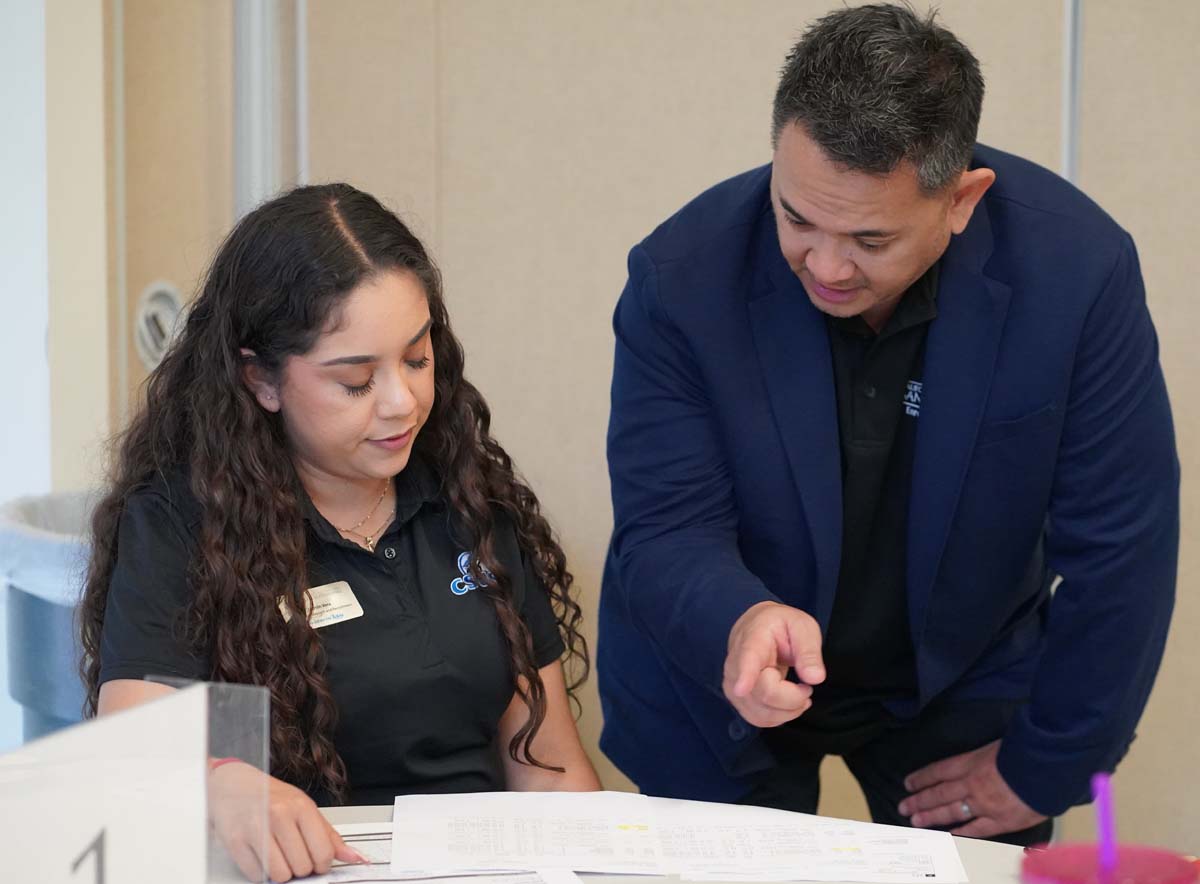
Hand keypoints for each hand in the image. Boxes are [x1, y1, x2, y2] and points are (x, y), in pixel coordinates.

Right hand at [209, 761, 367, 880]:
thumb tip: (354, 857)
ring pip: (280, 876)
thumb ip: (329, 835)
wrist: (233, 784)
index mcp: (301, 806)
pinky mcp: (236, 843)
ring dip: (282, 872)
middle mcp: (279, 816)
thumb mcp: (304, 807)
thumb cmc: (271, 796)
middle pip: (302, 867)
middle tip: (294, 855)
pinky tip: (261, 855)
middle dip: (301, 867)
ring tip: (279, 856)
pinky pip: (257, 876)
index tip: (318, 861)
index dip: (323, 864)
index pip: (323, 852)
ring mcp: (256, 829)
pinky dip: (261, 872)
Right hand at [723, 601, 824, 727]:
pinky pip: (759, 719)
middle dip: (794, 697)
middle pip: (764, 694)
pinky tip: (788, 702)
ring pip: (762, 713)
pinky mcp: (736, 700)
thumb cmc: (781, 626)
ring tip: (800, 692)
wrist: (755, 627)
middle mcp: (735, 665)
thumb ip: (809, 652)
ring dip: (789, 710)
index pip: (746, 660)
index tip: (741, 689)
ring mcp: (732, 685)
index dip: (745, 677)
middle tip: (807, 686)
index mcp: (752, 641)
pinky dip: (780, 716)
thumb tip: (815, 678)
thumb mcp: (802, 627)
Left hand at [898, 740, 1047, 837]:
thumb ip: (981, 756)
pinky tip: (949, 836)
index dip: (922, 778)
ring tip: (916, 820)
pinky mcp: (1001, 821)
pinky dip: (962, 833)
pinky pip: (977, 829)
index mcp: (970, 762)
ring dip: (932, 816)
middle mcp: (971, 784)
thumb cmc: (1025, 750)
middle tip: (903, 806)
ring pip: (951, 812)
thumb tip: (975, 760)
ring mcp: (984, 804)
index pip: (938, 771)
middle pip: (939, 793)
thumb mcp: (996, 745)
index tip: (908, 783)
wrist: (1047, 767)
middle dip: (919, 800)